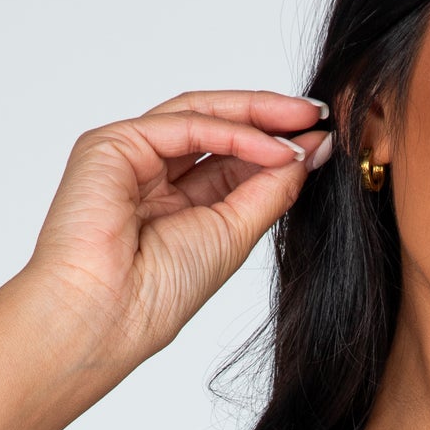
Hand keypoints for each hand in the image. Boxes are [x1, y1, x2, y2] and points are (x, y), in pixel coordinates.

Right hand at [24, 89, 329, 360]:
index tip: (321, 143)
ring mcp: (128, 155)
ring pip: (200, 115)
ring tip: (306, 120)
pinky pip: (184, 125)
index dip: (276, 147)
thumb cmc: (158, 293)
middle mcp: (149, 174)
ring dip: (257, 114)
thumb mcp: (234, 234)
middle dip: (270, 119)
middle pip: (216, 127)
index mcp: (174, 203)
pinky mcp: (111, 143)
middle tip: (318, 116)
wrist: (107, 315)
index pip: (230, 159)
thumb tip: (312, 153)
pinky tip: (274, 147)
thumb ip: (270, 191)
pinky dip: (234, 133)